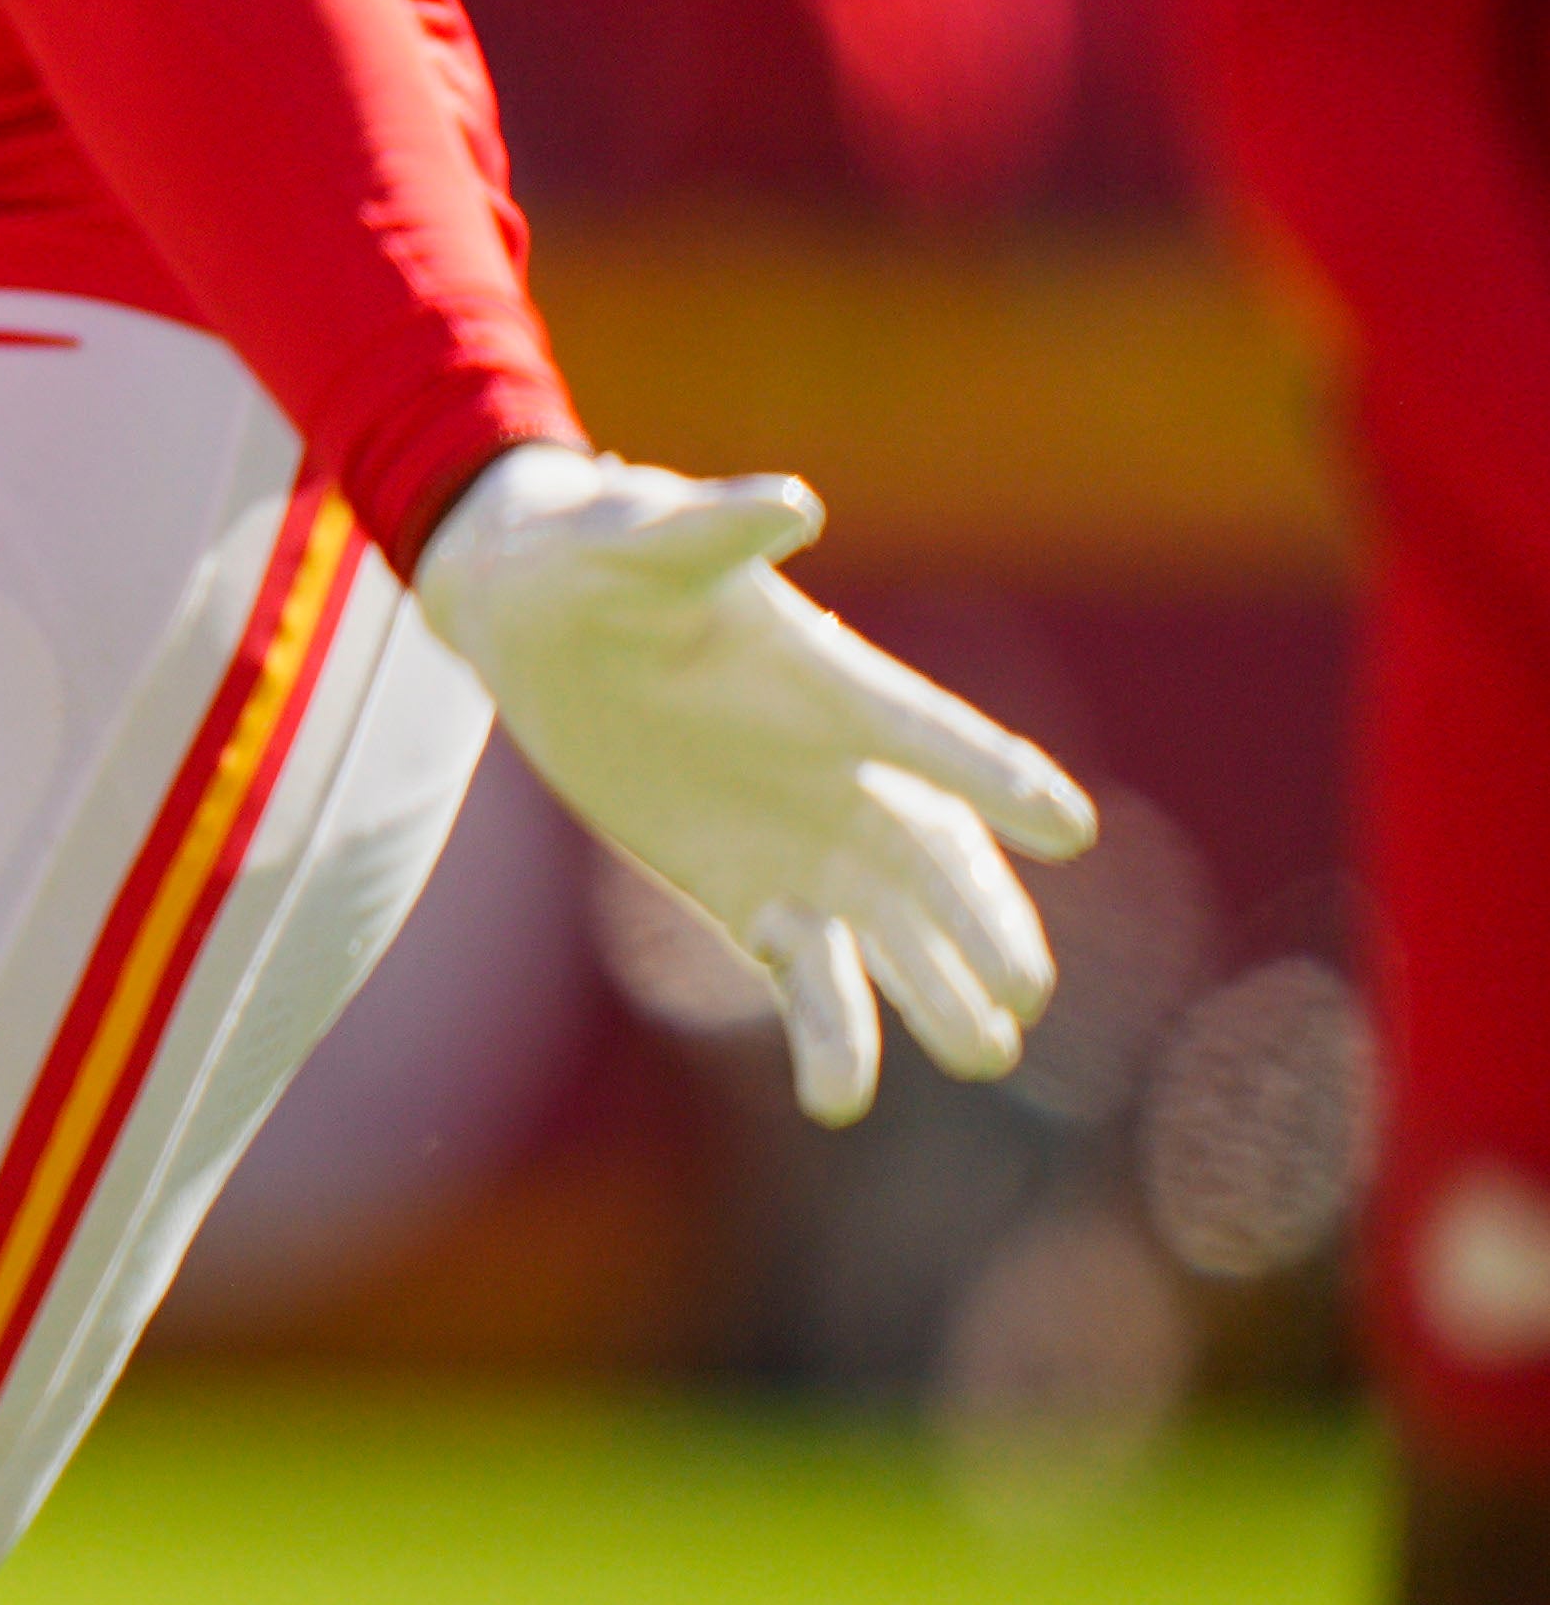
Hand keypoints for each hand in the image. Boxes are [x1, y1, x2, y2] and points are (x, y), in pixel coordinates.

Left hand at [410, 446, 1098, 1126]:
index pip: (931, 737)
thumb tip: (788, 503)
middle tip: (1027, 989)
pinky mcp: (750, 897)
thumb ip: (707, 527)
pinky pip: (809, 976)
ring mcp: (803, 845)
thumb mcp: (632, 536)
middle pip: (934, 859)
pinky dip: (830, 1034)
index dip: (996, 779)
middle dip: (982, 921)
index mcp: (832, 685)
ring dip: (937, 993)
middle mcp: (841, 775)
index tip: (1069, 828)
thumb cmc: (594, 555)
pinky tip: (835, 1102)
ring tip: (982, 1054)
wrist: (535, 615)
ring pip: (893, 934)